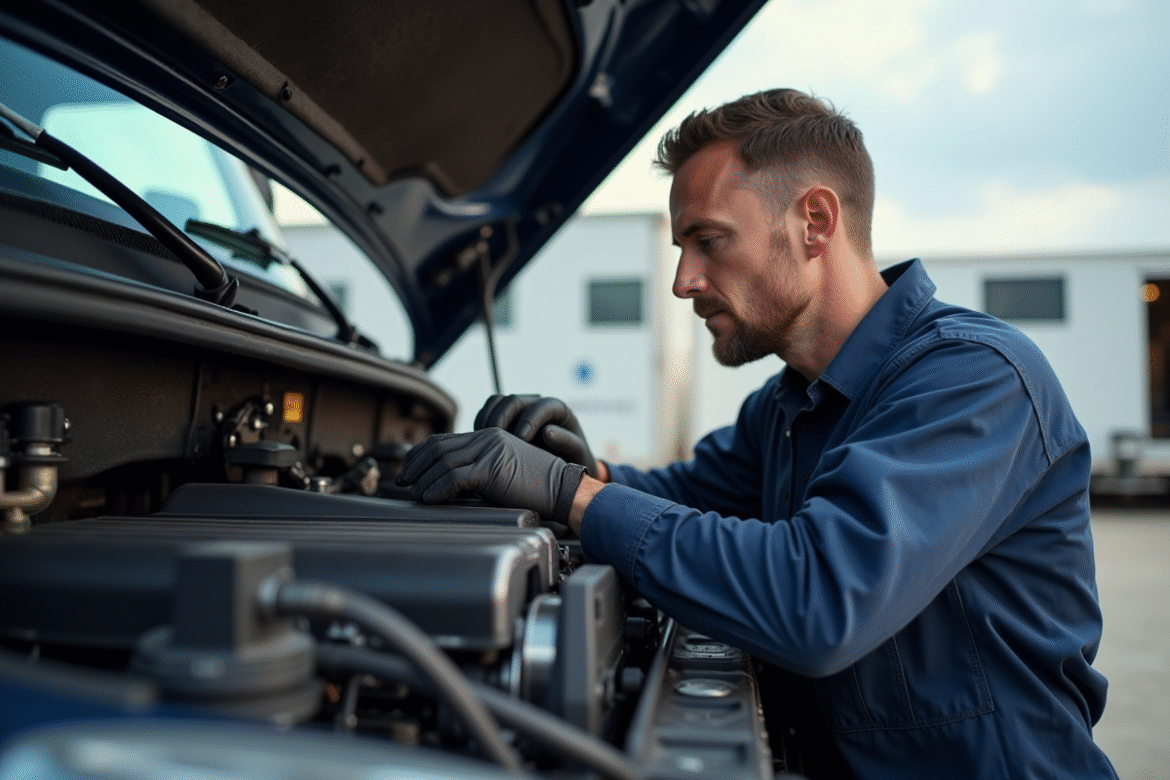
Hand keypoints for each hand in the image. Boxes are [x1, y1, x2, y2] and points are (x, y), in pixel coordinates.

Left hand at [394, 429, 584, 522]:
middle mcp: (487, 438)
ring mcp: (490, 451)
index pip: (445, 440)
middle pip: (439, 447)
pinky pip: (455, 477)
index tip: (410, 470)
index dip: (422, 455)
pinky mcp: (492, 468)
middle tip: (403, 481)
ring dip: (423, 480)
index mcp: (489, 436)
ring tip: (413, 493)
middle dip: (416, 465)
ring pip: (443, 462)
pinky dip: (437, 489)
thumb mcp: (504, 472)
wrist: (563, 489)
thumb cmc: (537, 487)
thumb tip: (451, 484)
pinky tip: (429, 499)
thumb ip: (480, 469)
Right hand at [474, 395, 600, 478]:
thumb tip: (547, 432)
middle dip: (502, 420)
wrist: (563, 469)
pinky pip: (486, 413)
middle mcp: (535, 404)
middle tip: (498, 444)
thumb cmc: (573, 460)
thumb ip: (566, 442)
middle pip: (513, 401)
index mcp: (557, 409)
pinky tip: (481, 444)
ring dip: (487, 421)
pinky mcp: (503, 418)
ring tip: (487, 444)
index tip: (522, 440)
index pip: (540, 406)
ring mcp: (517, 409)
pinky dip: (480, 426)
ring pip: (496, 403)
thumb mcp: (577, 453)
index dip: (529, 421)